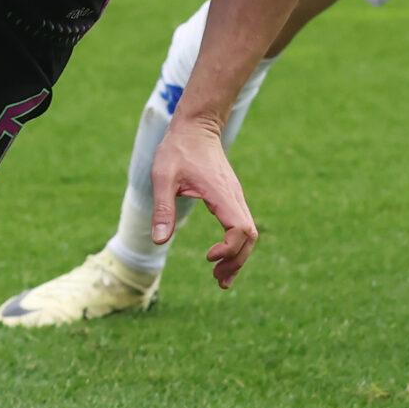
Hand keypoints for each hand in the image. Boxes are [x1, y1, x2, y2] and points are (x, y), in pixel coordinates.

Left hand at [150, 115, 259, 288]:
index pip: (240, 229)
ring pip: (249, 233)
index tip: (208, 256)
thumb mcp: (163, 177)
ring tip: (221, 278)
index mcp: (222, 194)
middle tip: (219, 281)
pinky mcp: (231, 197)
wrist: (196, 126)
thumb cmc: (178, 149)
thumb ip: (163, 209)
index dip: (228, 248)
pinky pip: (242, 225)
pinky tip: (221, 256)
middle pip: (250, 236)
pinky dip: (236, 245)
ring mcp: (235, 197)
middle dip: (237, 261)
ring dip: (238, 256)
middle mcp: (234, 197)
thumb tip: (159, 241)